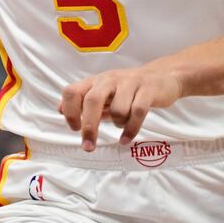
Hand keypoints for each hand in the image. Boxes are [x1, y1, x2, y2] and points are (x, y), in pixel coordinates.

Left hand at [59, 64, 182, 150]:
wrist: (163, 76)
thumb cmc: (128, 89)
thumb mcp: (103, 92)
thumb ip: (83, 101)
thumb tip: (60, 110)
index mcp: (95, 81)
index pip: (72, 91)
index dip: (69, 111)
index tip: (74, 129)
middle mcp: (110, 80)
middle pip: (92, 101)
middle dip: (89, 126)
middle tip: (88, 146)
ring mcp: (130, 83)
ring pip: (118, 109)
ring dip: (118, 124)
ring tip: (121, 126)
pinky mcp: (148, 90)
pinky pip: (138, 112)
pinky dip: (131, 130)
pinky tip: (126, 139)